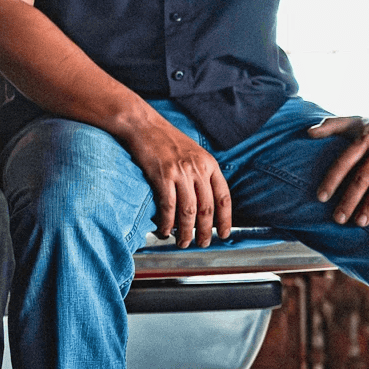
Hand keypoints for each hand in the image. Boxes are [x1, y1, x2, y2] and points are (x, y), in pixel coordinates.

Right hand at [122, 115, 231, 247]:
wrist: (143, 124)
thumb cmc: (165, 139)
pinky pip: (168, 207)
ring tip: (183, 242)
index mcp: (209, 163)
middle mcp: (198, 169)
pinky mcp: (162, 176)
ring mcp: (180, 172)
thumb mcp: (193, 152)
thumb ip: (201, 173)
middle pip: (207, 209)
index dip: (225, 219)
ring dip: (186, 232)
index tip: (224, 234)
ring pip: (188, 212)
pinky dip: (167, 223)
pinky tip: (164, 230)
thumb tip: (203, 201)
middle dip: (205, 232)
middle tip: (202, 244)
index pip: (223, 197)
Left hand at [309, 115, 368, 225]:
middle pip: (362, 177)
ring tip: (360, 222)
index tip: (321, 197)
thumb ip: (332, 126)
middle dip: (350, 199)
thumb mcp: (357, 121)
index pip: (345, 162)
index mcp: (364, 139)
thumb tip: (308, 132)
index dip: (332, 179)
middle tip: (339, 219)